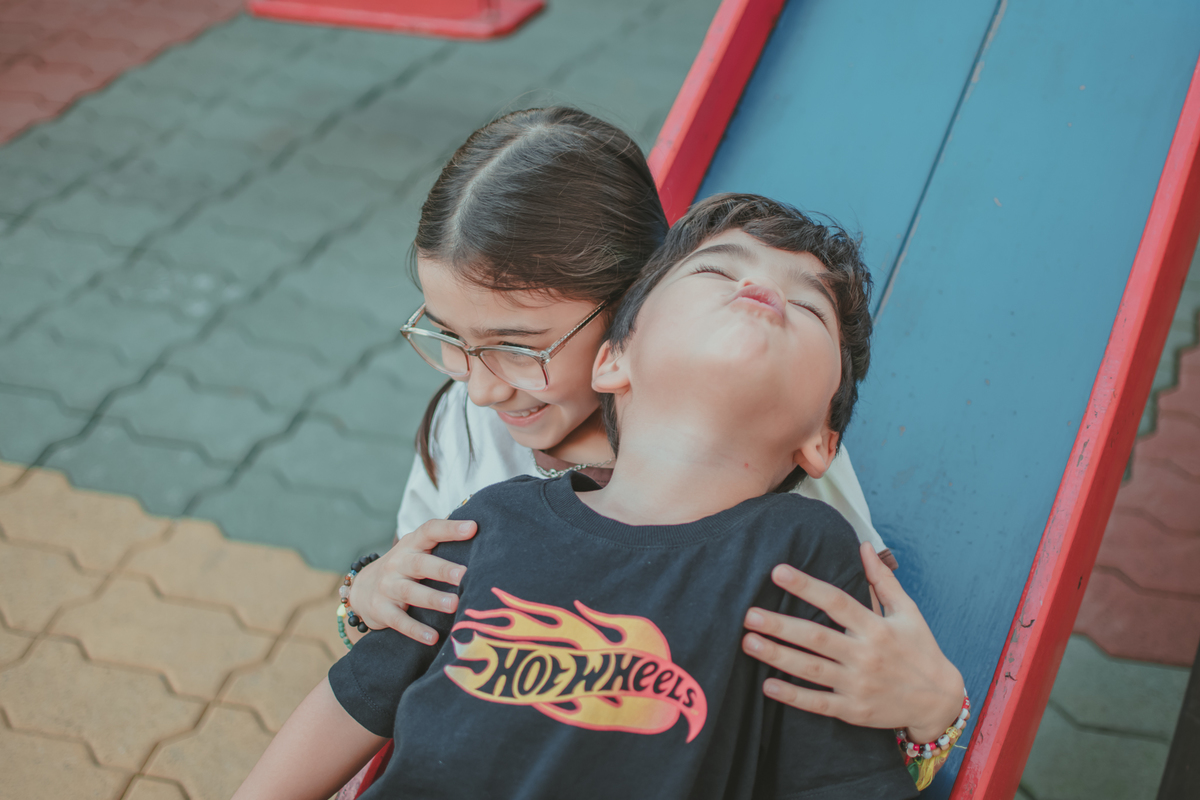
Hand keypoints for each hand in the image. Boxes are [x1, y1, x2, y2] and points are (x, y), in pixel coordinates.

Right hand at [347, 519, 476, 643]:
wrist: (360, 590)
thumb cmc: (403, 568)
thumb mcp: (415, 551)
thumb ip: (440, 544)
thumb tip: (479, 532)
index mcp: (411, 545)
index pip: (430, 531)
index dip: (450, 528)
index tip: (473, 528)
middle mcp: (398, 563)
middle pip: (420, 564)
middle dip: (442, 569)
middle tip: (463, 574)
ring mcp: (387, 587)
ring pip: (410, 592)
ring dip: (433, 599)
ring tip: (454, 604)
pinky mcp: (381, 610)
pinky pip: (399, 621)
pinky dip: (415, 630)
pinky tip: (432, 637)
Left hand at [742, 542, 964, 743]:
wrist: (939, 701)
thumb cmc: (921, 650)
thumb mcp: (908, 612)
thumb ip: (882, 580)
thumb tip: (863, 545)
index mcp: (876, 627)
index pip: (836, 601)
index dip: (806, 586)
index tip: (777, 571)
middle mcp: (866, 655)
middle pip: (817, 637)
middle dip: (781, 625)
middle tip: (750, 614)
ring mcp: (859, 685)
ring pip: (812, 669)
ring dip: (778, 656)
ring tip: (749, 642)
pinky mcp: (855, 711)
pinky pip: (819, 703)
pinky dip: (793, 696)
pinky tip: (768, 685)